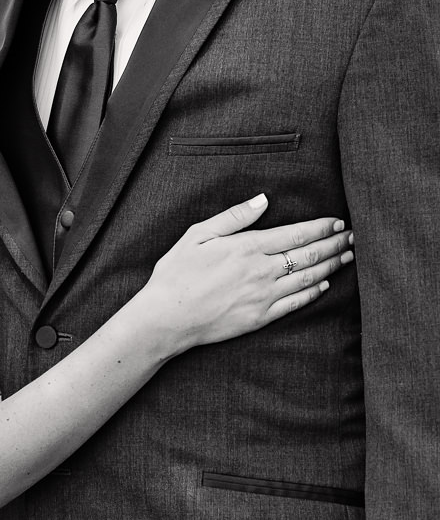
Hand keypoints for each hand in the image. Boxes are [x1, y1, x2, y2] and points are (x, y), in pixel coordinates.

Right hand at [143, 194, 352, 351]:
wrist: (167, 319)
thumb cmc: (176, 274)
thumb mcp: (197, 235)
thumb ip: (233, 217)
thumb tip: (262, 200)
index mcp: (248, 248)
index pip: (296, 234)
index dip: (321, 227)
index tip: (337, 221)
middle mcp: (262, 272)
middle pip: (309, 255)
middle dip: (334, 244)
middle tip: (352, 237)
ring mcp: (264, 297)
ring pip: (308, 279)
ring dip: (331, 266)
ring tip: (347, 257)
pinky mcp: (261, 317)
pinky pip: (296, 304)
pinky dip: (313, 293)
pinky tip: (323, 285)